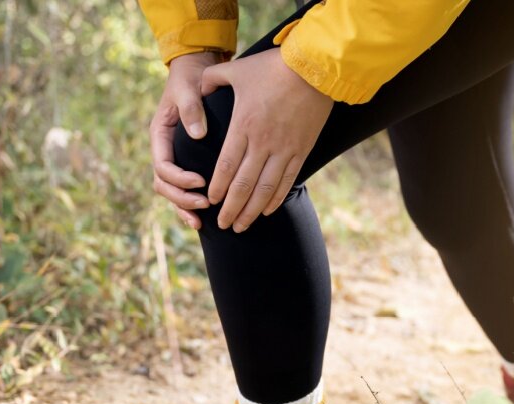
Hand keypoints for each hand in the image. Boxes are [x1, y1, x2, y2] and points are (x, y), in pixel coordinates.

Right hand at [151, 52, 219, 228]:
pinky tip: (202, 218)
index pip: (163, 165)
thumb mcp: (188, 88)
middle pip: (163, 184)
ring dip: (183, 207)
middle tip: (205, 204)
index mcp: (159, 135)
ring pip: (170, 192)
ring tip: (201, 221)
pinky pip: (182, 189)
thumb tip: (196, 133)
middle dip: (181, 198)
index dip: (179, 178)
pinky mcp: (186, 162)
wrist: (197, 71)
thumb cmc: (191, 78)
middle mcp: (164, 150)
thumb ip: (191, 108)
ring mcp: (174, 158)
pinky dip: (189, 204)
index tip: (200, 182)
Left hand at [201, 48, 332, 231]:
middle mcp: (263, 143)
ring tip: (241, 226)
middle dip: (231, 209)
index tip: (211, 202)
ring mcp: (284, 149)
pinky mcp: (302, 150)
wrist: (315, 66)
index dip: (217, 188)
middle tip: (222, 225)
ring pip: (265, 189)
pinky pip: (287, 181)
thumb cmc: (273, 67)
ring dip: (251, 211)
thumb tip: (198, 89)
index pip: (226, 166)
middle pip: (243, 185)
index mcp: (243, 126)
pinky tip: (266, 211)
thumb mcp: (236, 70)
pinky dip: (276, 199)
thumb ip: (212, 80)